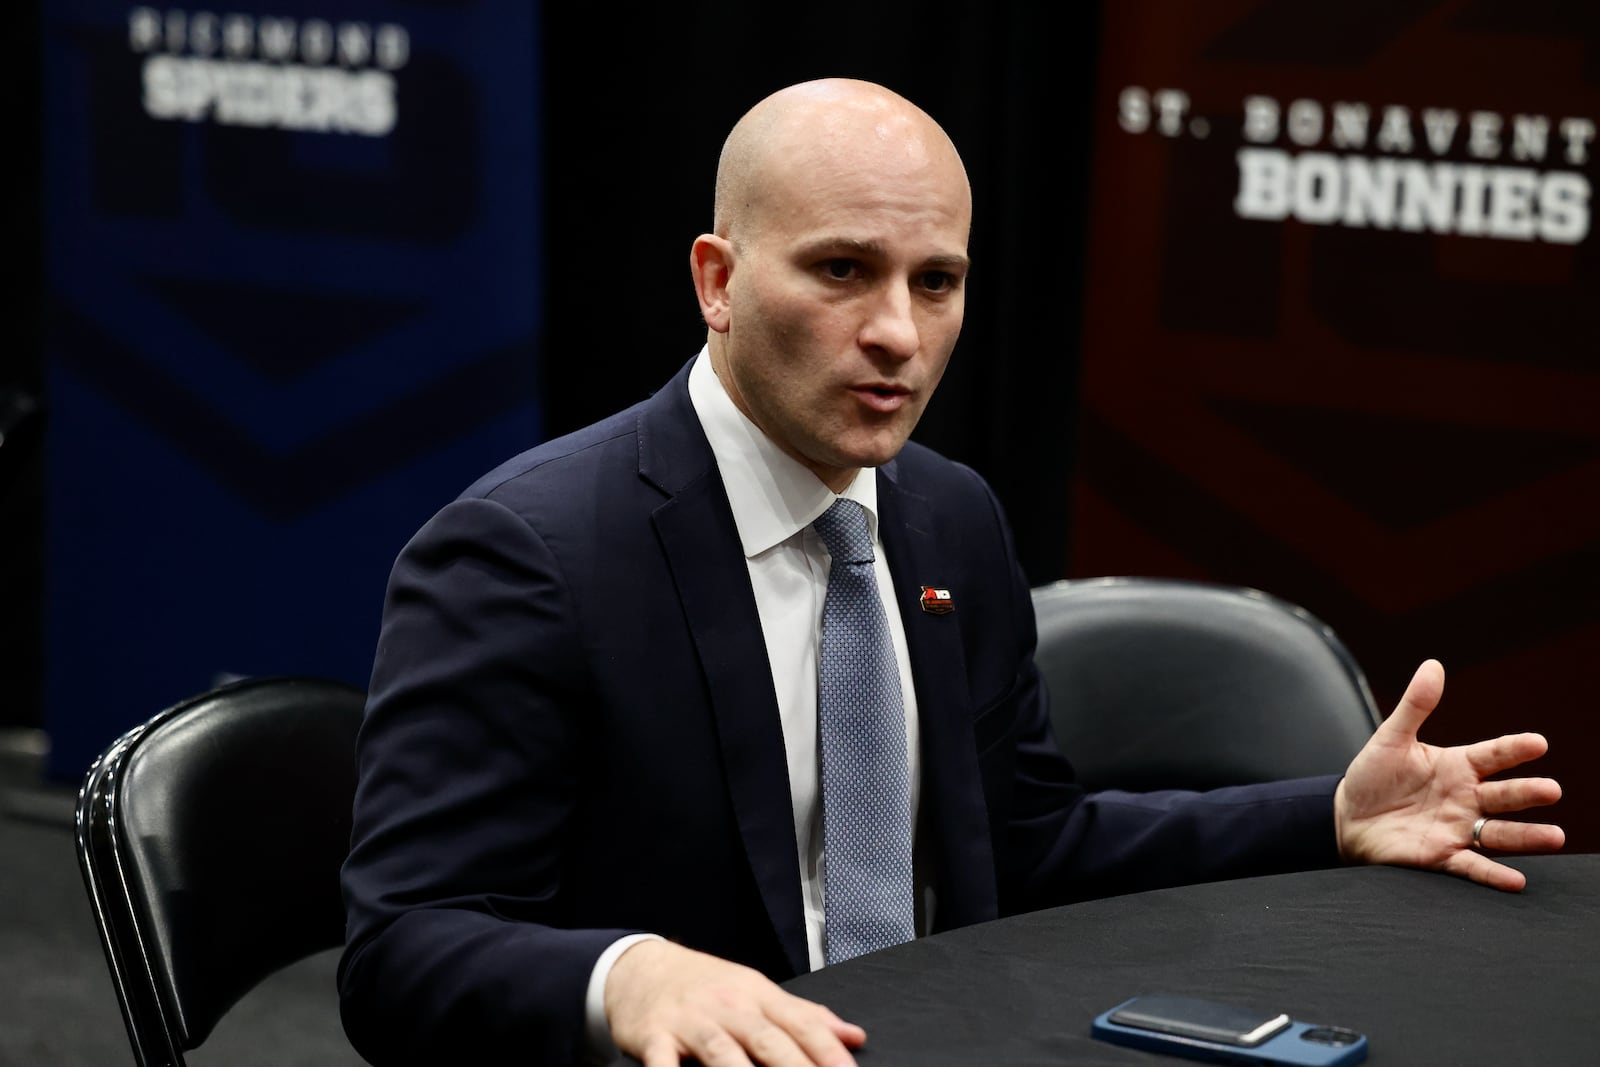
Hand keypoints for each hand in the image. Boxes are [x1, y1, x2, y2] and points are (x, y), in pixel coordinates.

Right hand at [605, 939, 865, 1066]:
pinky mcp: (655, 1037)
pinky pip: (663, 1063)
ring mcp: (691, 1022)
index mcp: (757, 996)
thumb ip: (803, 1016)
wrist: (640, 967)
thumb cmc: (705, 986)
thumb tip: (853, 1036)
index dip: (827, 1050)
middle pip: (768, 1040)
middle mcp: (728, 1007)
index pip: (800, 1024)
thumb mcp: (756, 991)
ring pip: (723, 1053)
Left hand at [1334, 659, 1563, 890]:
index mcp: (1458, 766)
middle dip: (1528, 793)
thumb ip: (1415, 705)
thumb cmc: (1372, 777)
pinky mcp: (1441, 856)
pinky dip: (1492, 874)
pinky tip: (1516, 880)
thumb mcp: (1391, 738)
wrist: (1346, 818)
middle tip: (1551, 790)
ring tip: (1555, 836)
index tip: (1538, 743)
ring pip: (1499, 833)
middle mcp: (1466, 798)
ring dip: (1527, 836)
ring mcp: (1457, 828)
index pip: (1493, 755)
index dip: (1514, 749)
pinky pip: (1472, 866)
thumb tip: (1433, 664)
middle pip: (1504, 795)